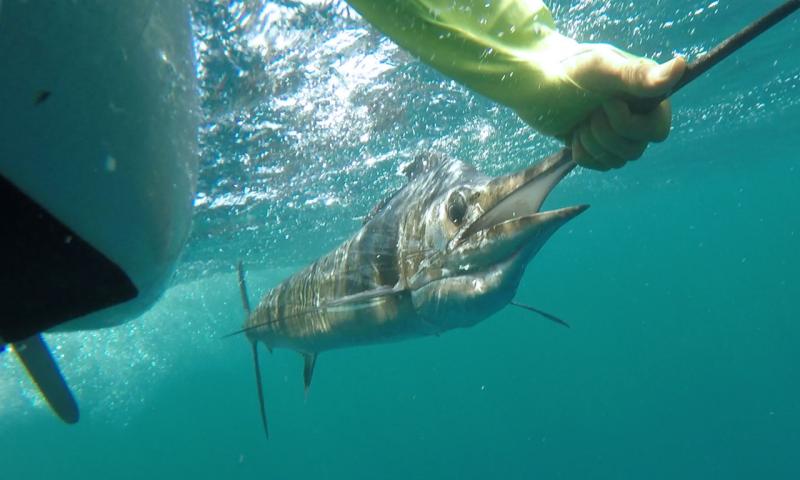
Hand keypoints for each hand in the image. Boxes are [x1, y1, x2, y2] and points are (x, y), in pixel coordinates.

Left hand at [565, 49, 685, 169]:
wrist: (537, 84)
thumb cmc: (570, 69)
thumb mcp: (602, 67)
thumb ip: (638, 74)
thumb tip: (680, 66)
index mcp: (648, 95)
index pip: (657, 131)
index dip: (628, 124)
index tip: (607, 102)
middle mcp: (640, 116)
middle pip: (635, 150)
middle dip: (604, 134)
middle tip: (589, 112)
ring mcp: (620, 133)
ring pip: (617, 161)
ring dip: (592, 142)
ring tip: (580, 120)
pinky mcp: (600, 146)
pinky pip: (600, 165)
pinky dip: (583, 152)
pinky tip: (574, 133)